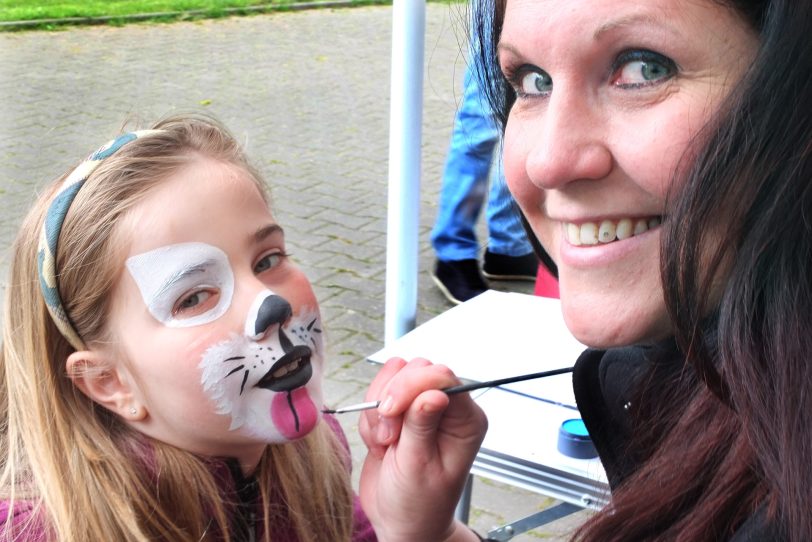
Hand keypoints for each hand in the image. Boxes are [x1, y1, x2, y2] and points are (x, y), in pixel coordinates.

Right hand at [358, 357, 487, 541]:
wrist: (399, 520)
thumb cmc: (418, 503)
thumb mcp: (418, 467)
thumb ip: (422, 426)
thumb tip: (434, 393)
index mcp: (466, 420)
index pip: (443, 376)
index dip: (411, 386)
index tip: (390, 412)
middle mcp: (447, 407)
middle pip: (415, 369)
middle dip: (393, 400)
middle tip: (389, 437)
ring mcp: (422, 405)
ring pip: (393, 376)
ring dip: (379, 410)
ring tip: (385, 443)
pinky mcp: (400, 409)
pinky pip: (376, 393)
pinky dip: (370, 418)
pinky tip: (380, 444)